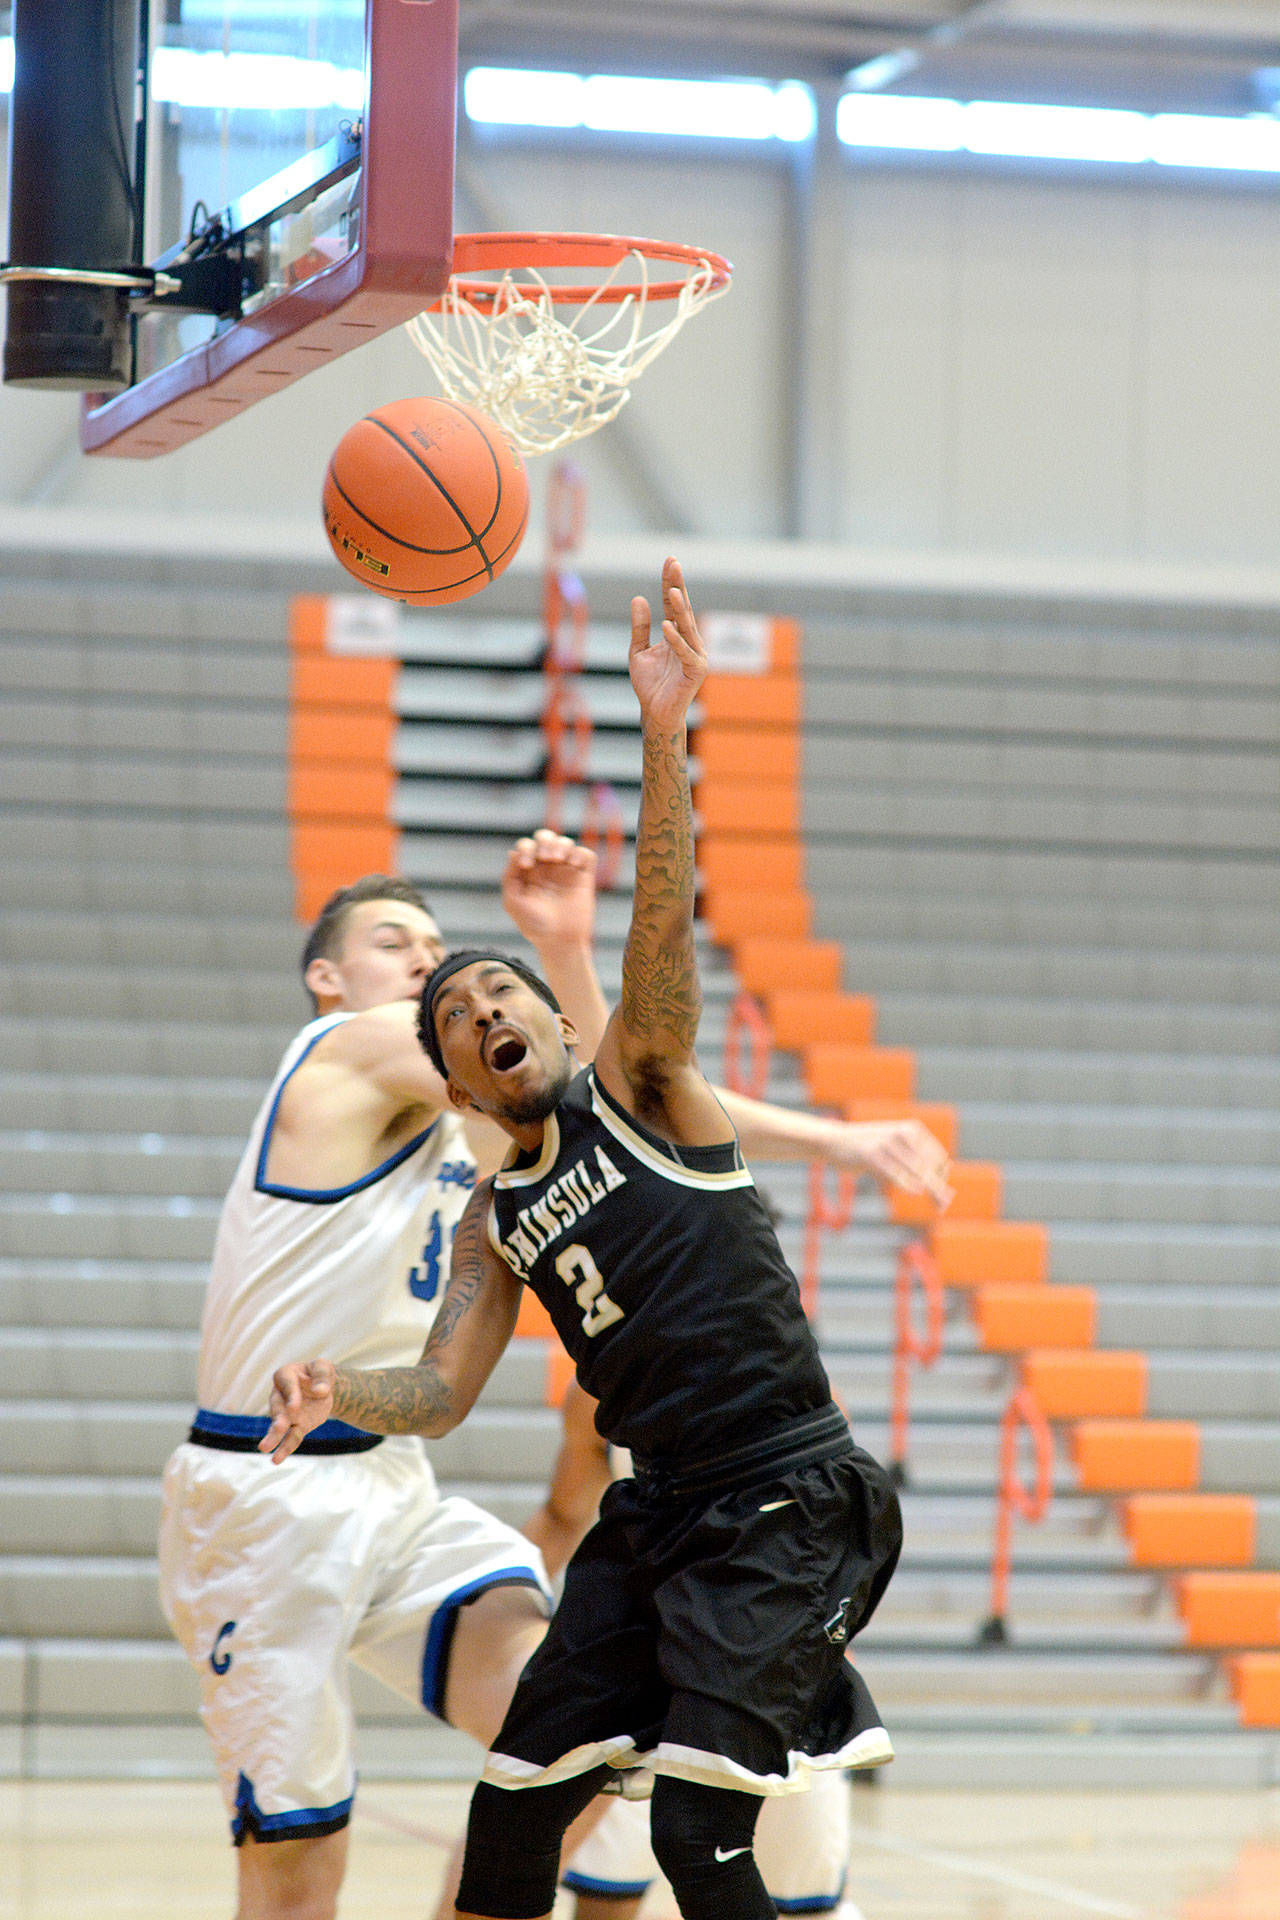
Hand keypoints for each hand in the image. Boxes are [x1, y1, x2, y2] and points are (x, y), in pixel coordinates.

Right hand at [259, 1359, 336, 1463]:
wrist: (322, 1387)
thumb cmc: (319, 1374)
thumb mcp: (323, 1367)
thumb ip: (322, 1377)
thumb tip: (320, 1391)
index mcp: (285, 1376)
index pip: (287, 1385)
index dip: (291, 1396)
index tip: (294, 1408)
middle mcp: (281, 1396)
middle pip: (278, 1408)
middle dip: (279, 1418)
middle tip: (279, 1428)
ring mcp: (286, 1414)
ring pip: (279, 1426)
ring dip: (274, 1437)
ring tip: (264, 1448)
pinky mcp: (296, 1426)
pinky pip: (290, 1438)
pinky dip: (285, 1449)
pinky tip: (276, 1460)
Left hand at [502, 828, 597, 949]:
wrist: (559, 941)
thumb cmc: (534, 925)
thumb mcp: (513, 902)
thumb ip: (510, 877)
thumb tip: (513, 853)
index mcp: (529, 871)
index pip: (527, 846)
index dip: (525, 848)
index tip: (526, 865)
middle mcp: (548, 868)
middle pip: (546, 837)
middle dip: (544, 840)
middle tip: (545, 857)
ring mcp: (567, 871)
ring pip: (565, 842)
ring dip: (560, 844)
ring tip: (557, 859)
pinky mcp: (584, 877)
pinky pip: (586, 854)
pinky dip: (579, 853)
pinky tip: (572, 864)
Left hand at [628, 557, 706, 730]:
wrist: (655, 713)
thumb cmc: (649, 685)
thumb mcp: (638, 651)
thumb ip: (640, 628)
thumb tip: (639, 598)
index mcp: (677, 635)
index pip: (673, 605)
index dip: (670, 583)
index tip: (670, 561)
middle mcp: (690, 641)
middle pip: (683, 609)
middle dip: (677, 586)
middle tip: (674, 563)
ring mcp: (696, 655)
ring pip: (686, 627)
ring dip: (679, 608)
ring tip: (671, 590)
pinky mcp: (696, 670)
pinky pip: (684, 652)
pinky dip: (676, 640)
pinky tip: (667, 626)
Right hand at [824, 1120, 953, 1205]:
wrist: (835, 1140)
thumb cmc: (868, 1149)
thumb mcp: (894, 1148)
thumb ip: (915, 1160)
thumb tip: (942, 1178)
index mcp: (912, 1130)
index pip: (937, 1157)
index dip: (942, 1178)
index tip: (944, 1198)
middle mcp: (902, 1134)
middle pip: (929, 1166)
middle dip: (939, 1188)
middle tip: (945, 1207)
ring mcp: (886, 1143)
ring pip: (916, 1169)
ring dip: (930, 1190)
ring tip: (939, 1206)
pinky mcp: (871, 1154)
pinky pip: (893, 1172)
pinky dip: (906, 1183)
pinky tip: (917, 1192)